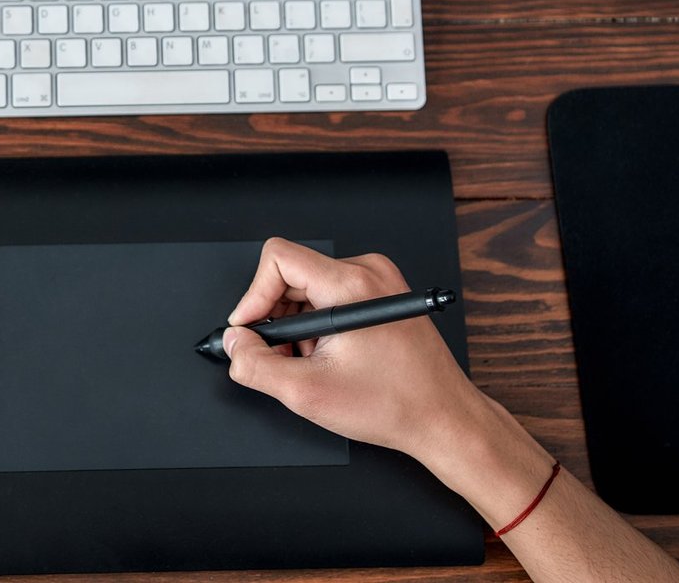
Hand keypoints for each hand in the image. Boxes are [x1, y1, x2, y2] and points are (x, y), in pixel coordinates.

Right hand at [223, 237, 477, 467]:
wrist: (443, 419)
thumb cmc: (395, 404)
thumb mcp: (307, 392)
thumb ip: (256, 365)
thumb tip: (234, 344)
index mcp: (351, 285)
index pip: (279, 259)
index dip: (254, 295)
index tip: (250, 328)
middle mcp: (368, 273)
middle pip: (292, 274)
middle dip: (277, 318)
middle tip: (282, 355)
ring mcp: (379, 282)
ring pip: (310, 288)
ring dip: (298, 326)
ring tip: (313, 362)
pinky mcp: (383, 295)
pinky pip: (331, 297)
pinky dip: (319, 327)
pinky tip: (330, 358)